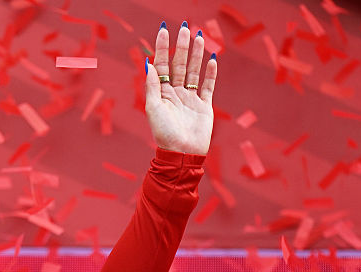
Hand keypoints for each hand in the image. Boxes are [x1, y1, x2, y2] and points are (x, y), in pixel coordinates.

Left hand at [144, 23, 216, 154]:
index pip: (162, 65)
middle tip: (185, 28)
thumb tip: (148, 64)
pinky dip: (211, 74)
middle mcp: (176, 94)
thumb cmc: (164, 133)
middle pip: (179, 65)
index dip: (162, 48)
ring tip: (199, 38)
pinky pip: (208, 86)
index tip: (164, 31)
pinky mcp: (204, 106)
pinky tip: (212, 59)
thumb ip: (152, 87)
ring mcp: (190, 99)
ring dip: (197, 55)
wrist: (181, 153)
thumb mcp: (153, 109)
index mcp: (162, 94)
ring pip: (194, 72)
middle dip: (181, 47)